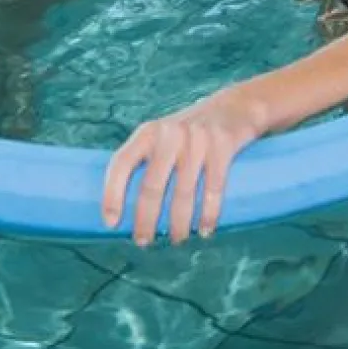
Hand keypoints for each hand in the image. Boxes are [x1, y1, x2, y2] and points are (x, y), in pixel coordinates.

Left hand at [102, 86, 268, 245]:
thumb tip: (125, 206)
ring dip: (178, 224)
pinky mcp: (222, 145)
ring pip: (183, 193)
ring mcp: (197, 138)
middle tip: (143, 242)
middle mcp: (170, 133)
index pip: (121, 163)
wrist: (236, 106)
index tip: (111, 223)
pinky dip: (208, 215)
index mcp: (148, 132)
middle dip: (146, 221)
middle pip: (152, 186)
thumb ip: (147, 160)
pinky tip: (204, 230)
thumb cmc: (191, 131)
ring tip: (176, 239)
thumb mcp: (164, 136)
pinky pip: (213, 189)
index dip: (112, 194)